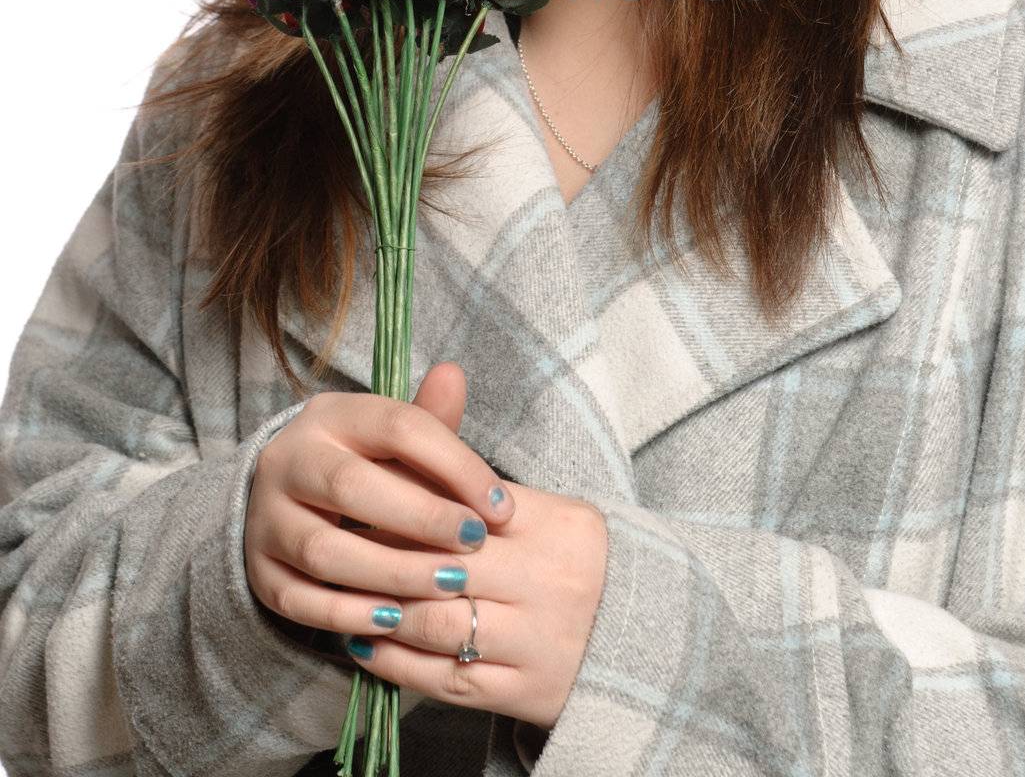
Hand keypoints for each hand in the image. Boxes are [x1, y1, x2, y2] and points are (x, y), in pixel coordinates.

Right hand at [245, 362, 516, 641]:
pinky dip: (350, 614)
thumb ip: (429, 420)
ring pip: (324, 551)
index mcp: (331, 416)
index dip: (456, 465)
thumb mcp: (390, 435)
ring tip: (447, 586)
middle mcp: (289, 460)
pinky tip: (398, 621)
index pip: (397, 427)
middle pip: (352, 487)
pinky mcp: (259, 570)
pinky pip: (299, 601)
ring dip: (391, 572)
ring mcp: (266, 517)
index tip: (500, 506)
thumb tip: (454, 374)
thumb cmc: (363, 464)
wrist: (285, 495)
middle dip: (422, 518)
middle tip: (475, 545)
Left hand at [342, 367, 609, 732]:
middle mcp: (547, 581)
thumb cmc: (575, 560)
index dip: (404, 504)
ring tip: (341, 595)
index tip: (356, 496)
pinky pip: (446, 679)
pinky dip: (397, 663)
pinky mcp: (524, 692)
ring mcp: (535, 641)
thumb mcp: (544, 506)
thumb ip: (479, 465)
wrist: (647, 637)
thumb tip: (440, 377)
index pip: (462, 507)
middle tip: (332, 543)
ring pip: (437, 623)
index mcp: (554, 524)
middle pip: (442, 563)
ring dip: (381, 610)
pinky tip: (365, 642)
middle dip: (381, 556)